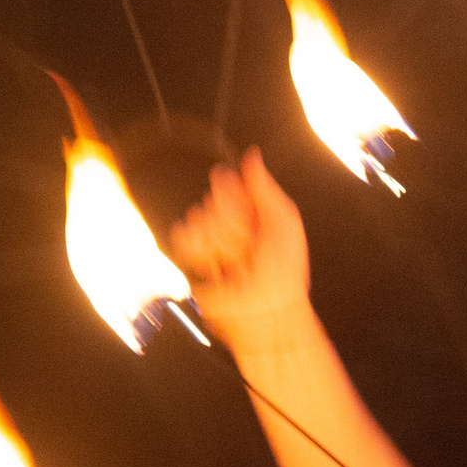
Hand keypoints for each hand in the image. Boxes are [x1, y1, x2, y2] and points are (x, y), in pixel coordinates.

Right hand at [163, 147, 311, 348]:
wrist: (267, 311)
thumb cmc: (283, 272)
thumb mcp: (283, 222)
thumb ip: (265, 188)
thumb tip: (251, 155)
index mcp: (253, 212)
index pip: (231, 183)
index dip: (233, 193)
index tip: (246, 214)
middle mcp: (232, 224)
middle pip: (215, 199)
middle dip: (231, 221)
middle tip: (248, 247)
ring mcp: (213, 242)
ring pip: (198, 216)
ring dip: (216, 238)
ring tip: (234, 260)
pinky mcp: (196, 260)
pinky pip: (183, 236)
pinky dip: (196, 247)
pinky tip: (211, 260)